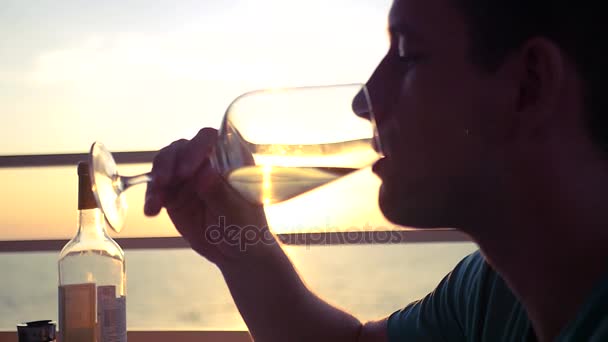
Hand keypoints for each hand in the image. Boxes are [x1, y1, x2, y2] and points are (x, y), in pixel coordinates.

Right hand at [144, 128, 274, 266]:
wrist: (235, 250)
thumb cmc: (245, 225)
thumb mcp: (235, 210)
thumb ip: (219, 190)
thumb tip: (205, 170)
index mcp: (228, 156)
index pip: (208, 138)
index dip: (195, 148)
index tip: (186, 171)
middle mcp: (205, 160)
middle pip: (181, 148)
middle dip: (169, 162)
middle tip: (164, 182)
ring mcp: (188, 175)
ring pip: (165, 164)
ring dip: (156, 179)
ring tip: (156, 201)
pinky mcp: (173, 192)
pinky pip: (156, 188)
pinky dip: (151, 197)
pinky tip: (152, 211)